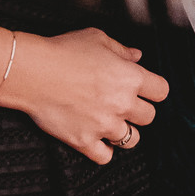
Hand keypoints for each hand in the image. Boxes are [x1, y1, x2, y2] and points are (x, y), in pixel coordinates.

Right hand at [0, 26, 168, 164]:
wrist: (32, 72)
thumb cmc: (62, 51)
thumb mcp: (97, 38)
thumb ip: (121, 50)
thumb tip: (136, 56)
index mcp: (130, 77)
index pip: (162, 92)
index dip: (154, 90)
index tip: (145, 89)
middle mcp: (122, 104)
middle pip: (149, 117)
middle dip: (138, 110)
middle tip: (122, 103)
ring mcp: (104, 125)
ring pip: (132, 140)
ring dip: (123, 131)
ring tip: (109, 121)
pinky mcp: (85, 141)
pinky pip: (106, 157)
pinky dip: (103, 150)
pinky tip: (96, 137)